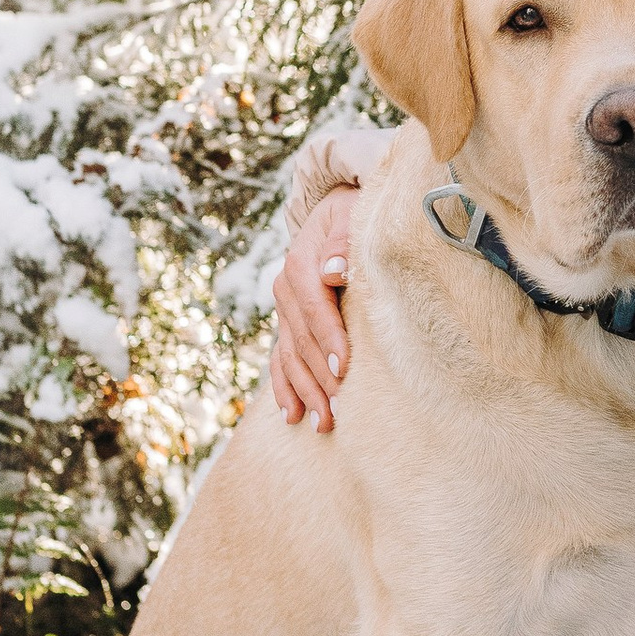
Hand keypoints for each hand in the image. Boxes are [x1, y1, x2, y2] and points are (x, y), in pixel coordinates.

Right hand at [271, 188, 355, 429]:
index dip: (328, 338)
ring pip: (290, 356)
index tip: (343, 369)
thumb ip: (343, 240)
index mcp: (301, 264)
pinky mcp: (288, 323)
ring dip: (304, 392)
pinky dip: (285, 387)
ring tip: (323, 423)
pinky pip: (281, 358)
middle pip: (301, 340)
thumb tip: (334, 270)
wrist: (333, 211)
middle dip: (319, 377)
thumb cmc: (353, 214)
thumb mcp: (352, 214)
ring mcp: (285, 310)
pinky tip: (293, 414)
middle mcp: (287, 290)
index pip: (314, 306)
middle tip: (339, 410)